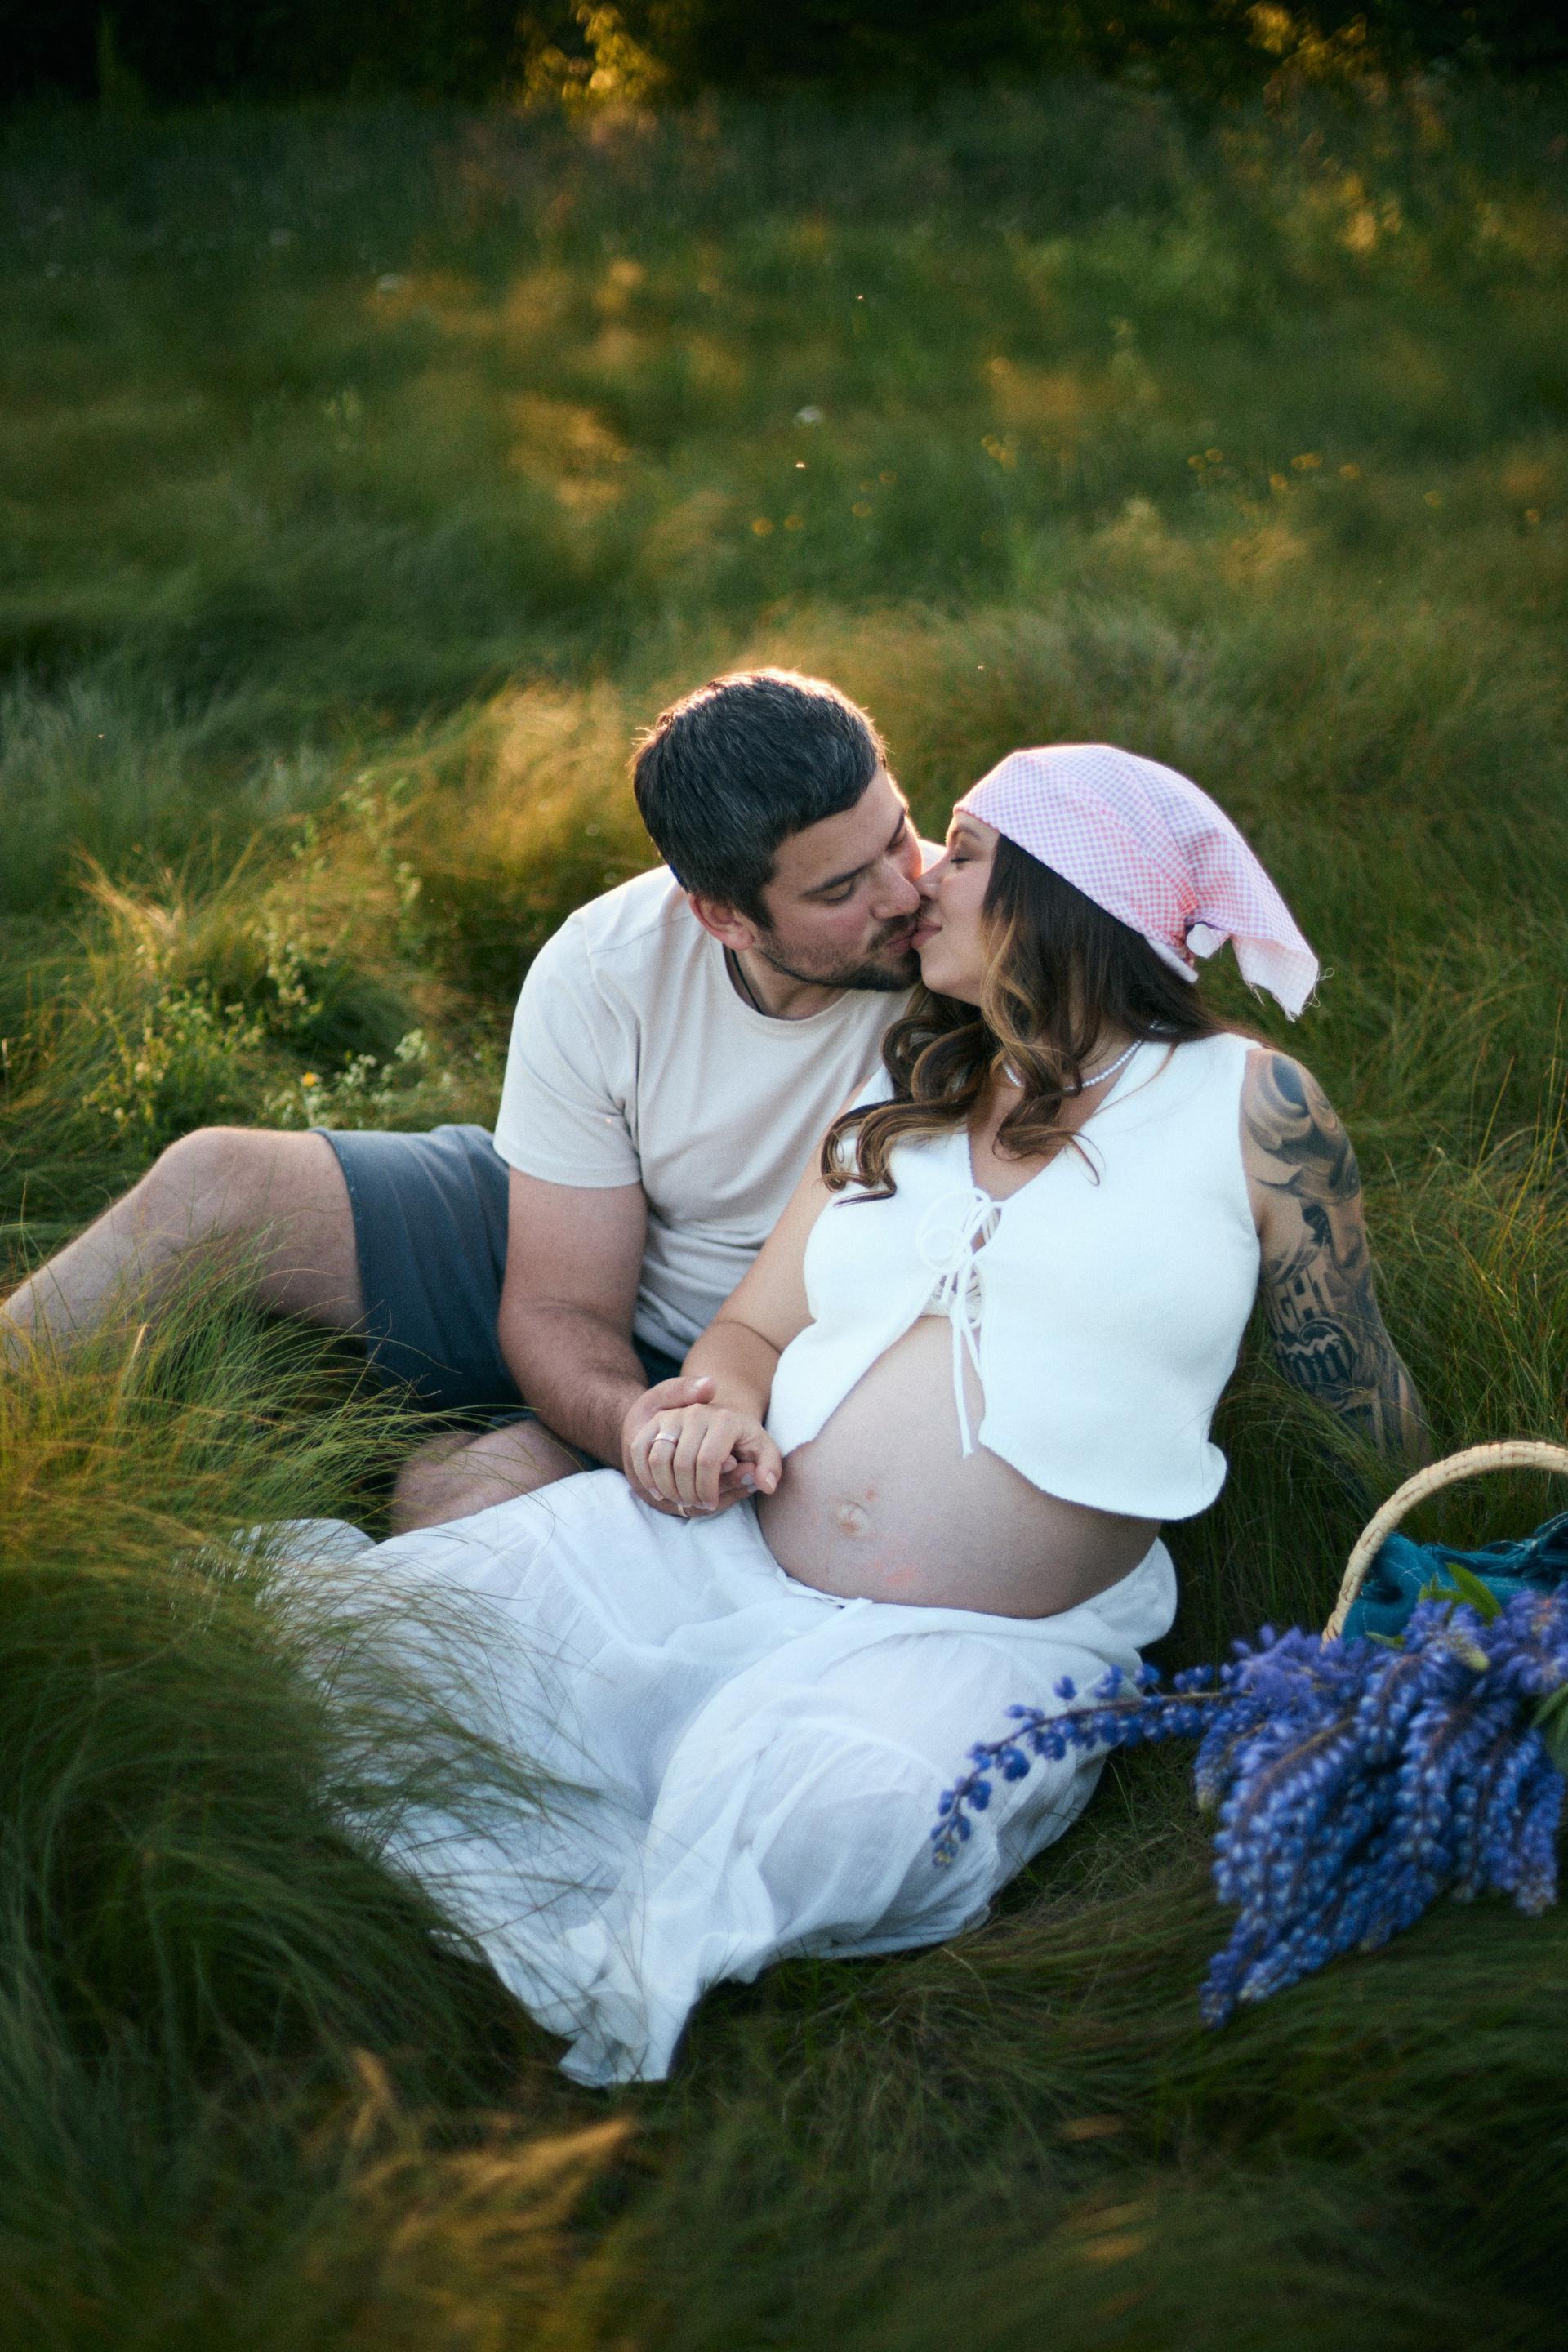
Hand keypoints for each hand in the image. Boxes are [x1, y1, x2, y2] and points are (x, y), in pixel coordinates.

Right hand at [622, 1377, 783, 1517]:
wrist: (714, 1413)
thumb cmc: (741, 1439)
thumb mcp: (762, 1448)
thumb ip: (770, 1466)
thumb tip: (765, 1484)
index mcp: (725, 1420)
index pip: (709, 1461)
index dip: (708, 1489)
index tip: (711, 1503)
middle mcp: (695, 1413)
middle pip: (682, 1464)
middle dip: (688, 1493)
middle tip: (696, 1504)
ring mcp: (671, 1416)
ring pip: (658, 1459)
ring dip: (667, 1487)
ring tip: (681, 1499)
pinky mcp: (652, 1423)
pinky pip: (641, 1452)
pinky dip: (646, 1476)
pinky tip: (660, 1492)